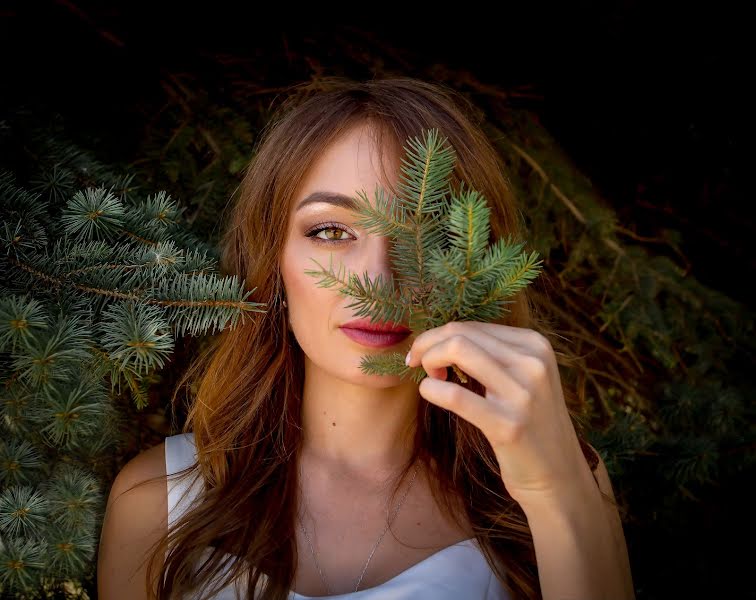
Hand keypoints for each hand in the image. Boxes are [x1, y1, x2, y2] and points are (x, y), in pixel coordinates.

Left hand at [406, 320, 595, 509]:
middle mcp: (533, 362)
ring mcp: (523, 393)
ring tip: (430, 378)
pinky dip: (431, 389)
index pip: (472, 326)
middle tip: (417, 364)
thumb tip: (441, 336)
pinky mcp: (508, 425)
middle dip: (428, 345)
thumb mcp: (523, 377)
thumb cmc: (529, 422)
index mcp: (535, 345)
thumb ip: (491, 354)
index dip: (439, 336)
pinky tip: (429, 393)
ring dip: (429, 360)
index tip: (426, 354)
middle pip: (460, 334)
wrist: (557, 475)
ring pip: (457, 350)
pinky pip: (455, 395)